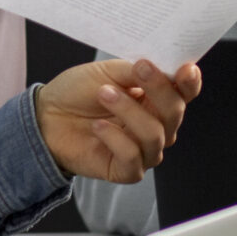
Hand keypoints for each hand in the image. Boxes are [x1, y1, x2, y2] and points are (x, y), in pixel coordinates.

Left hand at [34, 57, 201, 182]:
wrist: (46, 117)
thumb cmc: (78, 93)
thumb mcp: (107, 72)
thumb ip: (135, 72)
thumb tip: (160, 65)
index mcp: (156, 99)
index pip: (184, 93)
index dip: (189, 82)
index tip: (185, 69)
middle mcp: (156, 126)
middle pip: (174, 112)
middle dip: (159, 89)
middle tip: (139, 69)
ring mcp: (144, 150)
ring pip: (154, 134)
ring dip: (129, 110)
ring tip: (104, 93)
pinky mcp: (127, 170)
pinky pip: (133, 157)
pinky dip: (115, 138)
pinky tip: (97, 126)